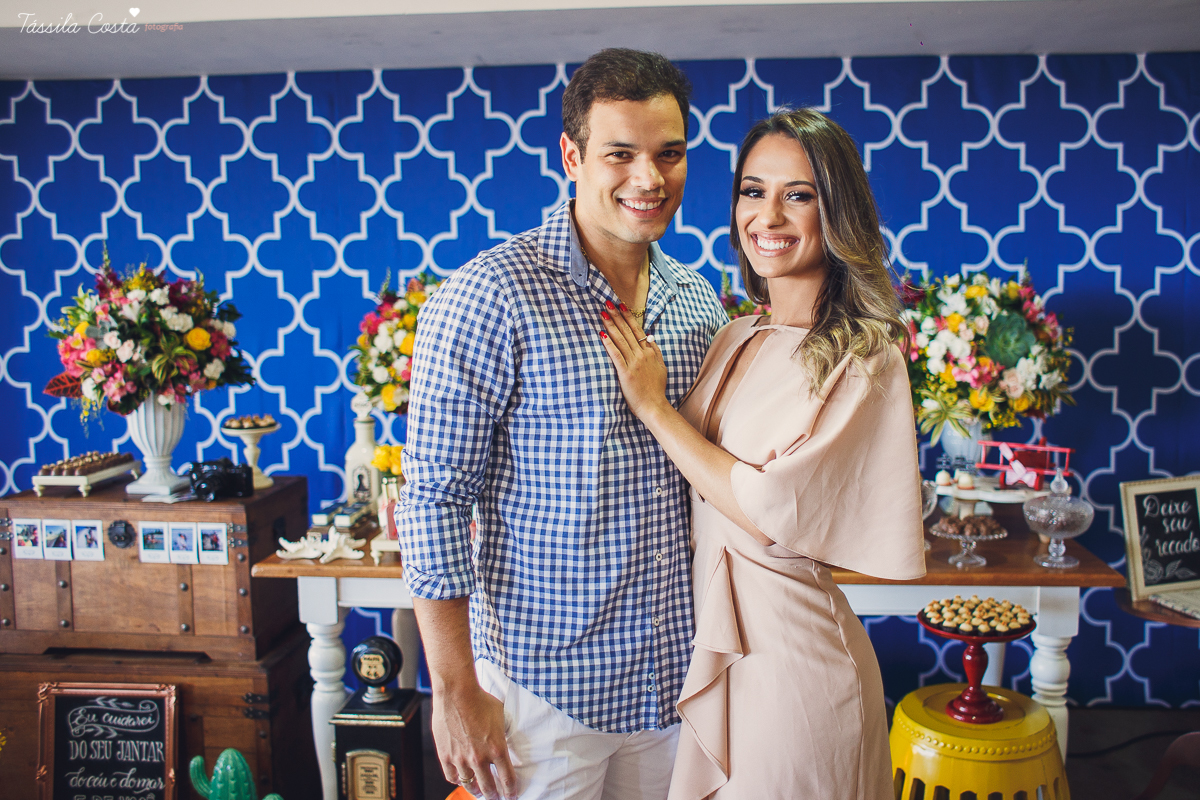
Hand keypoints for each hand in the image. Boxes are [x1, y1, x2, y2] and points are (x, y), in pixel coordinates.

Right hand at [431, 683, 517, 799]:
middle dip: (494, 795)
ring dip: (476, 791)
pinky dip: (458, 780)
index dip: (511, 791)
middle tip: (496, 797)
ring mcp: (461, 759)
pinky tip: (462, 779)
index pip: (507, 779)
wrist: (456, 693)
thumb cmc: (480, 700)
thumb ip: (501, 733)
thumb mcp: (500, 716)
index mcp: (497, 749)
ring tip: (479, 791)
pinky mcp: (446, 756)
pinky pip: (452, 777)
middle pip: (489, 788)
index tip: (512, 796)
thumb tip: (502, 740)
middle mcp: (479, 758)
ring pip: (470, 785)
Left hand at [599, 301, 669, 420]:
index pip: (637, 330)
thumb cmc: (656, 389)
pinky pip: (616, 355)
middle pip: (627, 331)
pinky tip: (602, 334)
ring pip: (621, 340)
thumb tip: (650, 337)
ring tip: (603, 313)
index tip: (621, 306)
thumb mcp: (661, 367)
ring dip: (611, 325)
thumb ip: (656, 351)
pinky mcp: (625, 373)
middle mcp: (642, 355)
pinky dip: (609, 344)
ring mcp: (634, 363)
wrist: (654, 406)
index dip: (628, 317)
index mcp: (649, 352)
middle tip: (608, 303)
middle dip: (617, 316)